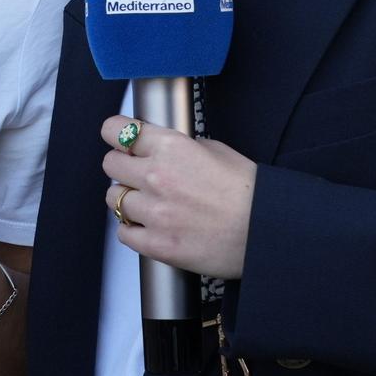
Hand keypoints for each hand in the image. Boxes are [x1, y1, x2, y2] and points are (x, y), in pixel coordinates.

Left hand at [102, 116, 257, 278]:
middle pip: (110, 164)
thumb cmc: (249, 192)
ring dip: (128, 200)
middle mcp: (156, 176)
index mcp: (171, 147)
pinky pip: (123, 233)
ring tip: (150, 204)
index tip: (118, 139)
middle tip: (138, 174)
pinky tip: (151, 226)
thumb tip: (160, 149)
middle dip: (122, 167)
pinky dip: (133, 230)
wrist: (266, 232)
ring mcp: (154, 212)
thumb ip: (180, 147)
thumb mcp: (216, 150)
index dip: (115, 134)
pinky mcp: (157, 244)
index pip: (116, 130)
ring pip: (113, 199)